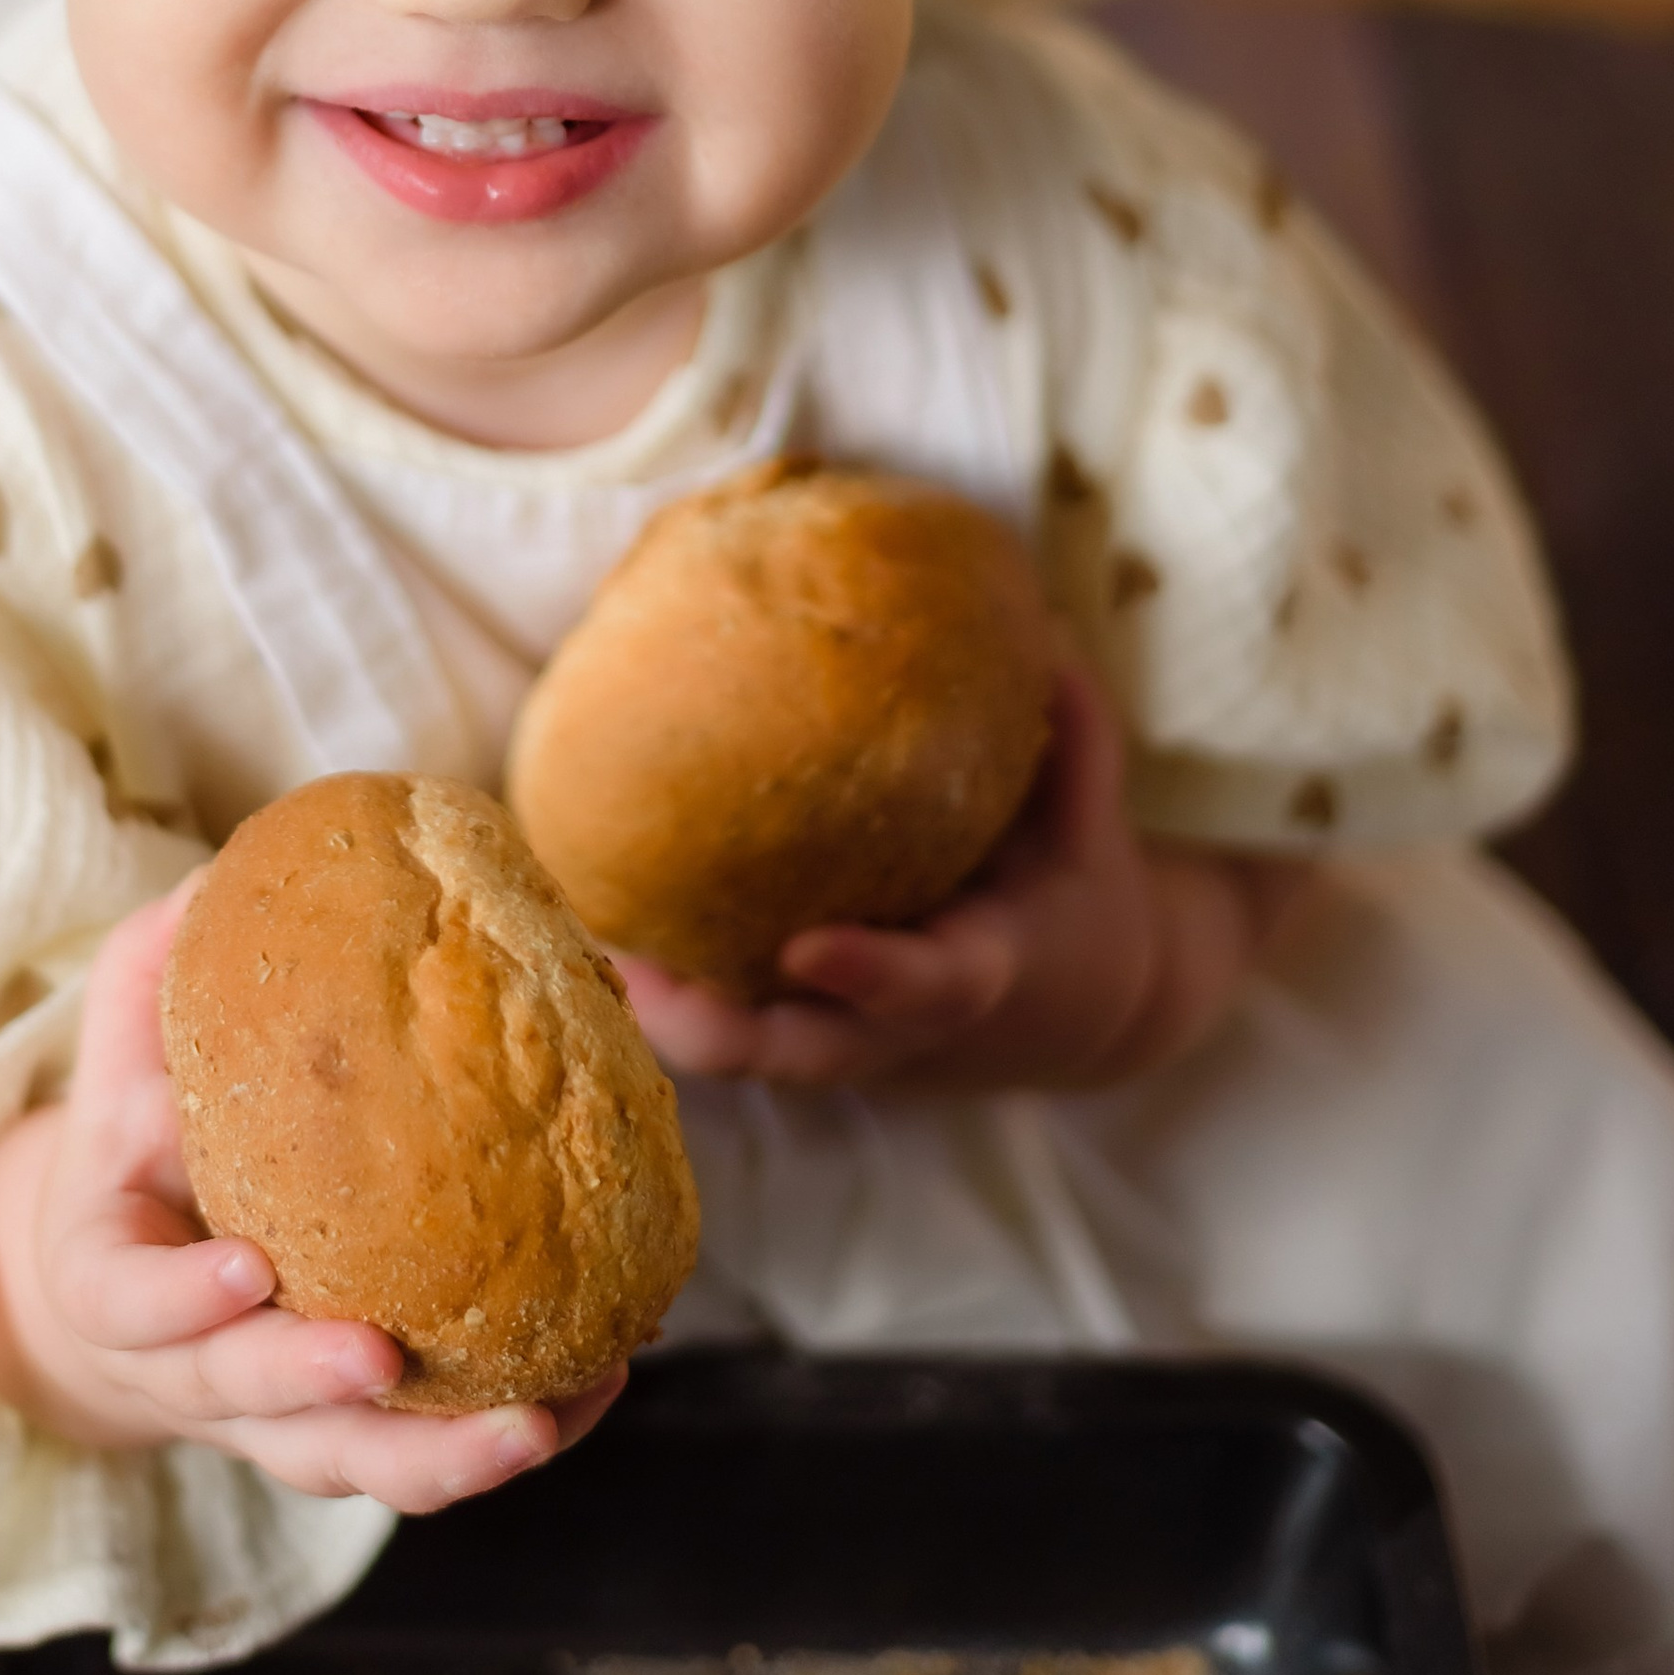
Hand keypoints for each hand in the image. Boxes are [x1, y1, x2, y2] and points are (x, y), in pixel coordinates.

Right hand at [0, 878, 624, 1510]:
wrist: (129, 1255)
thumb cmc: (138, 1121)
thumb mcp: (126, 1035)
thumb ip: (162, 962)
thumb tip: (232, 870)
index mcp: (112, 1276)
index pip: (127, 1304)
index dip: (179, 1301)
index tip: (242, 1267)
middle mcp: (185, 1369)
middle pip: (244, 1406)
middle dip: (312, 1387)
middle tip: (384, 1358)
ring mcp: (268, 1419)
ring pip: (345, 1462)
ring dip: (440, 1454)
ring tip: (538, 1421)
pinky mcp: (346, 1433)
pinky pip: (416, 1459)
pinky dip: (497, 1438)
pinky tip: (590, 1393)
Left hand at [616, 656, 1315, 1095]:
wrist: (1081, 1011)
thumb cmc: (1075, 898)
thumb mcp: (1092, 823)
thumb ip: (1073, 732)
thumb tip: (1034, 619)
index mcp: (981, 977)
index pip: (926, 988)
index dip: (869, 974)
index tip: (809, 947)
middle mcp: (900, 1029)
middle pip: (797, 1055)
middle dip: (714, 1028)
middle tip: (632, 968)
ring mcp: (846, 1043)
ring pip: (740, 1050)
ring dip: (660, 1006)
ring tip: (580, 928)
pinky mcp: (807, 1032)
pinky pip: (723, 1018)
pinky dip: (663, 983)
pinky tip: (592, 906)